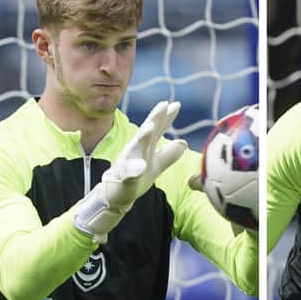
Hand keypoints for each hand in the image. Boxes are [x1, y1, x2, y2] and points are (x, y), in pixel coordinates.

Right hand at [74, 101, 186, 242]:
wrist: (116, 195)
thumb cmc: (135, 178)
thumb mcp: (156, 165)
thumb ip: (169, 154)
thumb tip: (184, 143)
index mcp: (144, 146)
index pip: (157, 128)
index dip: (166, 117)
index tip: (176, 104)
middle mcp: (135, 150)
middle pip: (146, 131)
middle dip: (154, 118)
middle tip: (163, 105)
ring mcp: (128, 162)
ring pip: (135, 147)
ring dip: (143, 137)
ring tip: (151, 127)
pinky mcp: (123, 177)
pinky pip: (128, 172)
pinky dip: (134, 169)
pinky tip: (141, 167)